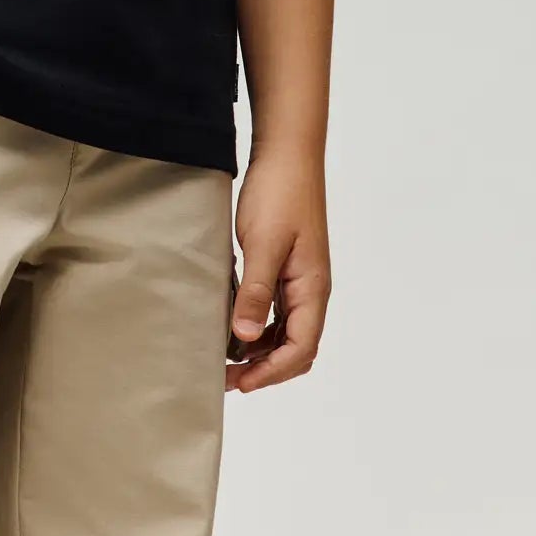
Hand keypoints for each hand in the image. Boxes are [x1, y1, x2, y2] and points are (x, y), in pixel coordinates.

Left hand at [226, 146, 330, 392]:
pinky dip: (256, 323)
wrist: (287, 153)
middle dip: (264, 367)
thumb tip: (245, 336)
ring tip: (223, 354)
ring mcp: (299, 279)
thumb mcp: (263, 243)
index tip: (240, 383)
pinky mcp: (286, 266)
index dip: (271, 372)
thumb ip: (256, 291)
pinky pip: (276, 308)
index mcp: (312, 288)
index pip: (300, 348)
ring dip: (258, 347)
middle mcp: (310, 289)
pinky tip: (231, 319)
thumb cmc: (280, 193)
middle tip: (227, 377)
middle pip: (295, 347)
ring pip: (284, 330)